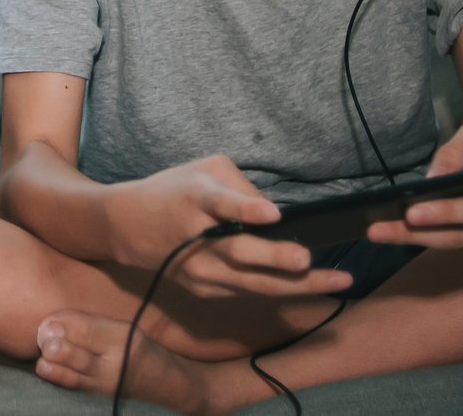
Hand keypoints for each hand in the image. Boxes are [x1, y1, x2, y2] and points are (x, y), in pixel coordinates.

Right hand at [107, 155, 353, 299]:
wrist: (126, 227)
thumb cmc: (172, 191)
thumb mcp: (203, 171)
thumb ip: (241, 188)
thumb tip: (277, 214)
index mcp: (196, 199)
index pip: (221, 205)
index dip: (245, 210)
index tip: (272, 215)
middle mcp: (198, 239)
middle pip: (240, 253)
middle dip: (277, 258)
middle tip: (307, 260)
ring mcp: (201, 271)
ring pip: (253, 282)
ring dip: (297, 285)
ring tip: (336, 282)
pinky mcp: (205, 290)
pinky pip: (249, 290)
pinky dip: (283, 289)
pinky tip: (316, 288)